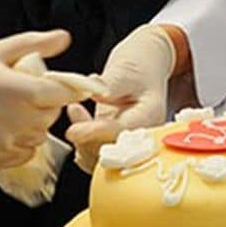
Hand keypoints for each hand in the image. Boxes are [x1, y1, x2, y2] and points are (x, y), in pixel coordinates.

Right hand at [0, 29, 82, 168]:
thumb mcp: (2, 50)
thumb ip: (35, 43)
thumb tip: (64, 38)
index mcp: (8, 87)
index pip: (54, 95)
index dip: (67, 91)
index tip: (68, 88)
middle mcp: (3, 117)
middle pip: (49, 118)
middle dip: (47, 107)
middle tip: (31, 97)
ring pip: (37, 138)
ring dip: (34, 126)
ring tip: (16, 112)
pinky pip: (22, 156)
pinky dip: (21, 145)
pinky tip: (8, 129)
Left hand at [63, 24, 177, 172]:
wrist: (143, 68)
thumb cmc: (140, 67)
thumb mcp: (127, 69)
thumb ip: (112, 82)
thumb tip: (96, 90)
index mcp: (151, 117)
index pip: (123, 133)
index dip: (97, 134)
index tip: (75, 130)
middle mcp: (140, 136)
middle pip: (112, 153)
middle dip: (88, 140)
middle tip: (74, 115)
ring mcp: (125, 142)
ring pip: (101, 159)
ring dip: (82, 141)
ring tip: (75, 109)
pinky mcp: (111, 143)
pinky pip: (95, 155)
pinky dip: (82, 142)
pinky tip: (77, 118)